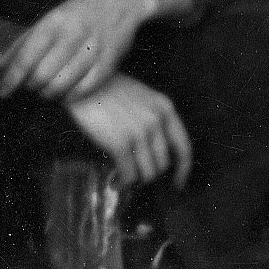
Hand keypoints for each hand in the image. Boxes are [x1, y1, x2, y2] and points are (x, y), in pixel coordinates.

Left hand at [0, 0, 192, 100]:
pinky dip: (69, 96)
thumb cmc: (80, 12)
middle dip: (31, 87)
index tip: (3, 93)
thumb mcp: (50, 18)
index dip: (12, 79)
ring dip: (48, 94)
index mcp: (55, 21)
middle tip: (31, 85)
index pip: (26, 57)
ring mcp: (94, 49)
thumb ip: (22, 43)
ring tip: (46, 89)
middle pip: (41, 76)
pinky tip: (66, 91)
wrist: (124, 1)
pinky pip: (82, 91)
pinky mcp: (109, 63)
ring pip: (61, 86)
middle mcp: (74, 34)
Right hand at [64, 73, 192, 187]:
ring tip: (124, 175)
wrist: (85, 84)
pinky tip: (116, 180)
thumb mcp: (144, 99)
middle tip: (135, 173)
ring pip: (148, 174)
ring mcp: (139, 133)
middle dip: (150, 173)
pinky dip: (123, 182)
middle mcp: (156, 121)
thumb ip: (155, 121)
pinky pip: (129, 175)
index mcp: (166, 109)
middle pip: (163, 165)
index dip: (183, 170)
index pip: (184, 147)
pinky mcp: (120, 143)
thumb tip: (160, 155)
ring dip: (136, 179)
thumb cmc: (112, 92)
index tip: (178, 185)